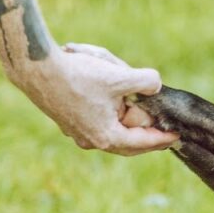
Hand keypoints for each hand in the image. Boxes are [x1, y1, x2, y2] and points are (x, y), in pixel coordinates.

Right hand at [8, 43, 178, 154]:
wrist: (36, 68)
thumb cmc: (78, 75)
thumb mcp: (119, 76)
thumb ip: (146, 82)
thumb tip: (156, 86)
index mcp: (106, 136)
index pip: (142, 142)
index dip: (162, 138)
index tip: (177, 136)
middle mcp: (90, 140)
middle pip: (127, 144)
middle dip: (147, 138)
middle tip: (165, 135)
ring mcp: (77, 132)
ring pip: (111, 133)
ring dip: (128, 127)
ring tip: (144, 122)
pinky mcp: (68, 120)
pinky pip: (98, 124)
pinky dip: (112, 119)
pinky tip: (118, 108)